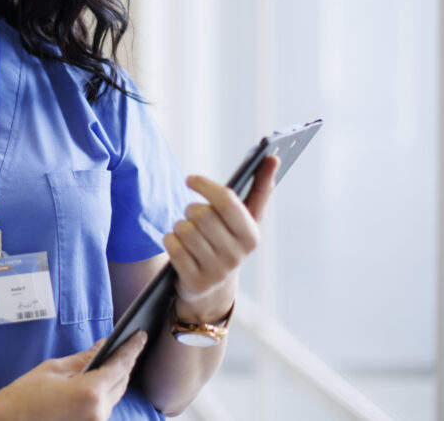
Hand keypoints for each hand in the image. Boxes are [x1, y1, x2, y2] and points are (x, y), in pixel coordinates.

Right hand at [0, 332, 147, 420]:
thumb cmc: (25, 396)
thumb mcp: (55, 369)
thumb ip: (84, 359)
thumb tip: (102, 347)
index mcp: (91, 393)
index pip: (120, 365)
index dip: (131, 348)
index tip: (140, 335)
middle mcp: (99, 412)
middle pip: (122, 382)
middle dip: (125, 362)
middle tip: (128, 343)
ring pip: (115, 395)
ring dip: (116, 377)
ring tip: (115, 359)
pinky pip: (104, 406)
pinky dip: (106, 390)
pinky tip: (101, 379)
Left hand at [163, 156, 279, 320]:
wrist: (213, 286)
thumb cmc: (228, 239)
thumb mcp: (246, 219)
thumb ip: (260, 187)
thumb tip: (273, 156)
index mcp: (251, 236)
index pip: (227, 202)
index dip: (205, 186)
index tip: (190, 179)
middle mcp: (236, 256)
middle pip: (201, 214)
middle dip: (190, 209)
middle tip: (191, 214)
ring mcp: (215, 271)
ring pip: (184, 229)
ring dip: (179, 225)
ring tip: (187, 232)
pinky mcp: (194, 281)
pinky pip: (172, 246)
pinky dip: (170, 240)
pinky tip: (179, 246)